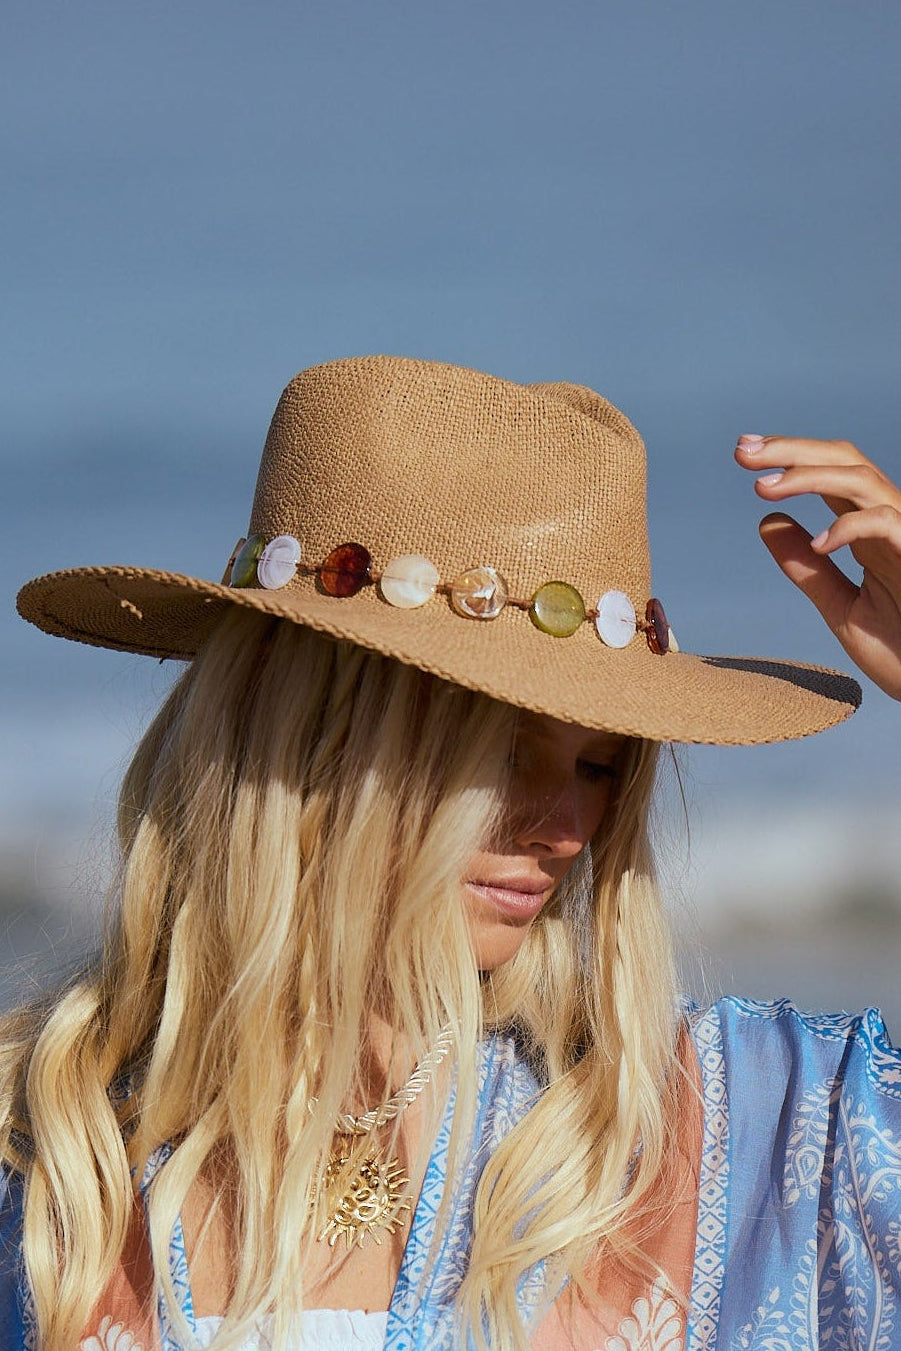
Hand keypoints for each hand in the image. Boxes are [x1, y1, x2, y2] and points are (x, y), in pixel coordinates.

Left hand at [734, 435, 900, 700]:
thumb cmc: (900, 652)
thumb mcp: (840, 607)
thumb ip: (807, 569)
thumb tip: (767, 522)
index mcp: (869, 530)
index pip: (830, 475)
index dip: (789, 457)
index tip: (744, 452)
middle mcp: (889, 522)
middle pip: (844, 461)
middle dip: (791, 450)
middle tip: (742, 450)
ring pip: (861, 480)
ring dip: (809, 476)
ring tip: (765, 486)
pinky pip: (886, 522)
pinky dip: (849, 526)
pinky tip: (819, 543)